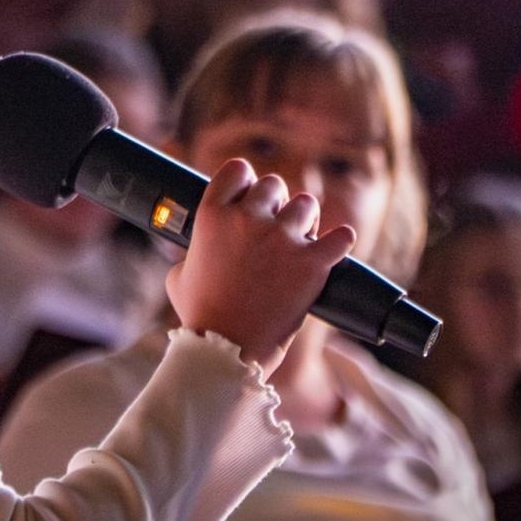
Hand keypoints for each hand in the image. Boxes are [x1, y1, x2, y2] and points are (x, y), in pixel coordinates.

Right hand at [165, 159, 354, 372]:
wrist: (226, 350)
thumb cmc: (201, 316)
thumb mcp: (179, 276)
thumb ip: (191, 253)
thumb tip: (198, 252)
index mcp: (212, 216)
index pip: (237, 170)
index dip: (246, 181)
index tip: (249, 196)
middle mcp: (247, 219)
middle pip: (274, 184)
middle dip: (277, 203)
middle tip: (276, 228)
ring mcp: (281, 239)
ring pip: (307, 204)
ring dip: (306, 220)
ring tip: (301, 241)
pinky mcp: (311, 263)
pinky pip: (341, 236)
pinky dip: (340, 241)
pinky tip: (334, 247)